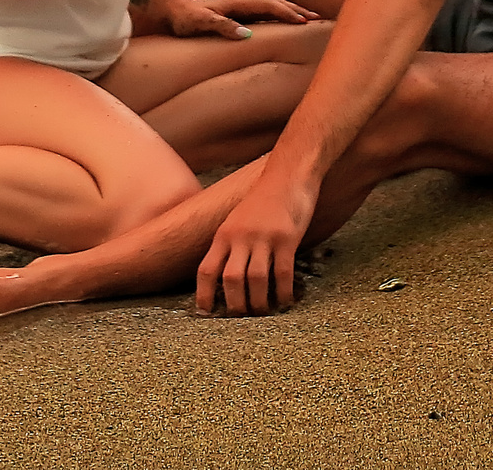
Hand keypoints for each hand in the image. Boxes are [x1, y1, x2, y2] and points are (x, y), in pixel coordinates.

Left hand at [161, 0, 318, 40]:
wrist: (172, 9)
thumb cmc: (185, 18)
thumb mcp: (200, 23)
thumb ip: (222, 27)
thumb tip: (246, 34)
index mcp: (237, 3)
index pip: (269, 6)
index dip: (287, 13)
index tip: (304, 21)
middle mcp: (242, 1)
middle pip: (275, 3)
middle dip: (296, 10)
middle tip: (317, 19)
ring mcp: (242, 5)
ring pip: (272, 6)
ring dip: (291, 11)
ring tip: (309, 17)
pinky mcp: (239, 11)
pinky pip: (265, 11)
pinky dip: (280, 14)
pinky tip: (286, 20)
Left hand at [195, 171, 317, 314]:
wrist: (288, 175)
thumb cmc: (263, 199)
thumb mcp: (237, 219)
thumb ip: (230, 243)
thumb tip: (226, 275)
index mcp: (224, 233)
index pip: (207, 269)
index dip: (204, 294)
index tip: (205, 313)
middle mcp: (240, 236)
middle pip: (231, 279)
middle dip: (235, 305)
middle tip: (242, 318)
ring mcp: (264, 237)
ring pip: (256, 280)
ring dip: (259, 303)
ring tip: (264, 312)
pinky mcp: (287, 238)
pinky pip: (283, 273)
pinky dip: (283, 292)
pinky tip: (285, 301)